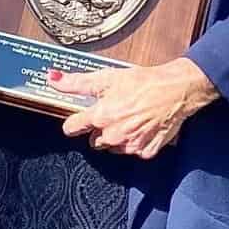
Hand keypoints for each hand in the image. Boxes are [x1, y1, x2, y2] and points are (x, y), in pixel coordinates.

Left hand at [55, 57, 218, 159]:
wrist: (176, 90)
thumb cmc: (143, 82)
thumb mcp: (107, 77)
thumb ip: (76, 82)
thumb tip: (52, 78)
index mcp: (100, 116)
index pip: (72, 127)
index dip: (74, 122)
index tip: (77, 120)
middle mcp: (113, 135)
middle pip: (94, 140)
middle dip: (99, 129)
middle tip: (113, 113)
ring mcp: (130, 146)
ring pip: (113, 147)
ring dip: (117, 137)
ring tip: (129, 119)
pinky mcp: (147, 151)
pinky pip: (134, 151)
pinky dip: (136, 142)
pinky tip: (142, 127)